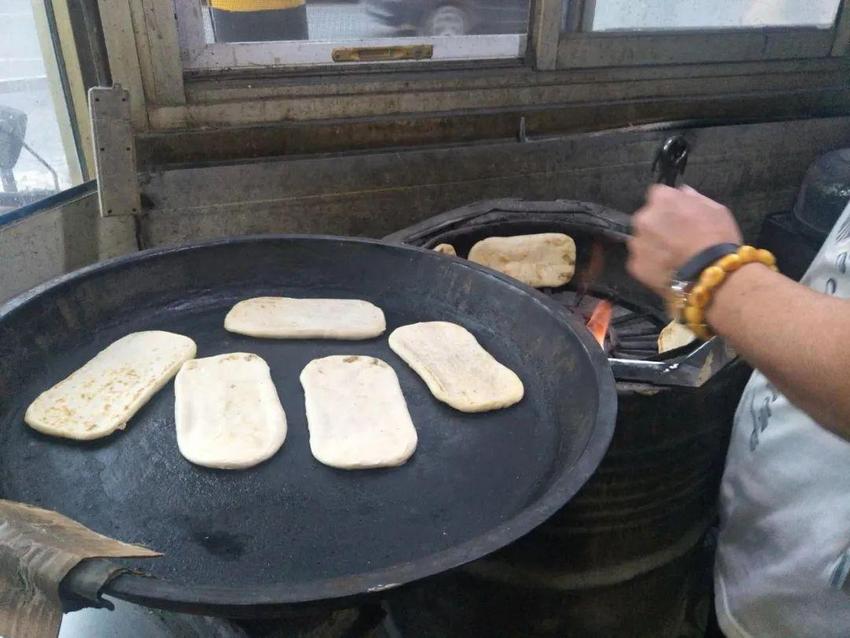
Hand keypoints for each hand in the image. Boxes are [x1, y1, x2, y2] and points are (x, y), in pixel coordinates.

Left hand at [627, 185, 742, 294]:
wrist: (709, 275)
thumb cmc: (717, 239)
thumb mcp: (716, 209)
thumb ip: (694, 197)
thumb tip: (682, 191)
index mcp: (663, 199)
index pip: (658, 194)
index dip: (668, 205)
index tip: (677, 215)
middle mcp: (644, 218)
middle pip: (646, 218)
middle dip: (657, 225)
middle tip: (675, 239)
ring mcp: (637, 243)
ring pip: (642, 240)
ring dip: (652, 245)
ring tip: (672, 257)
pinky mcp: (634, 265)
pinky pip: (641, 261)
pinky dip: (651, 264)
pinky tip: (667, 269)